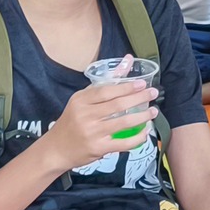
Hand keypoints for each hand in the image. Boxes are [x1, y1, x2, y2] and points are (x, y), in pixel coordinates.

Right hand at [42, 80, 157, 171]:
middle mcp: (85, 115)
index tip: (142, 83)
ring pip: (123, 123)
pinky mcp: (98, 148)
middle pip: (117, 105)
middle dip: (139, 98)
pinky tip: (145, 132)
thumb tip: (128, 60)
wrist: (56, 149)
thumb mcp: (82, 100)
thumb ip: (106, 82)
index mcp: (80, 100)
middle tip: (153, 94)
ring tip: (153, 112)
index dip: (126, 86)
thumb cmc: (72, 121)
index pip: (106, 90)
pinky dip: (137, 138)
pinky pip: (123, 143)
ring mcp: (92, 133)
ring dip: (142, 117)